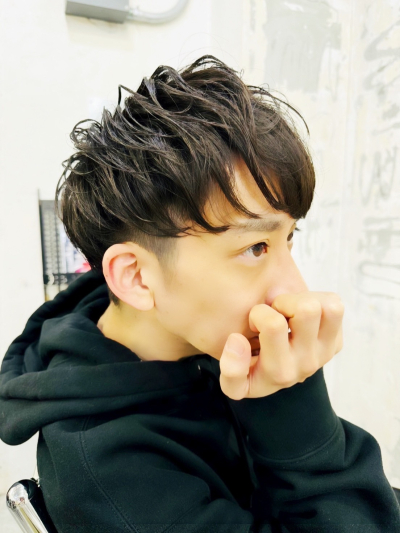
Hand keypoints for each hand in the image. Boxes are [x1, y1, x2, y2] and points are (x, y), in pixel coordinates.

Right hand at [219, 292, 343, 399]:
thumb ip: (230, 368)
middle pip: (307, 309)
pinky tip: (301, 313)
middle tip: (271, 314)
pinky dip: (317, 300)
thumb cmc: (254, 371)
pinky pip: (334, 305)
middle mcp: (307, 364)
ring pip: (328, 307)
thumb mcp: (236, 383)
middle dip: (283, 302)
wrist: (277, 376)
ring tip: (287, 311)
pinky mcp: (336, 341)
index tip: (248, 329)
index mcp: (279, 371)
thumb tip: (237, 340)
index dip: (259, 315)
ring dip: (303, 300)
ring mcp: (325, 352)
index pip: (273, 325)